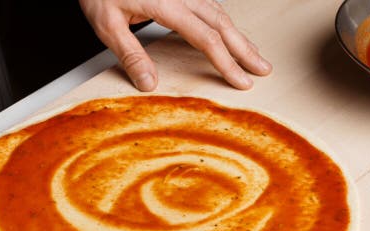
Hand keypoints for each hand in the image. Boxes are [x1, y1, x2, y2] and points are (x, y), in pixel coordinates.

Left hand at [78, 0, 271, 90]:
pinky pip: (209, 5)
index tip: (241, 81)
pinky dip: (224, 23)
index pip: (205, 38)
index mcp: (165, 3)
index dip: (225, 62)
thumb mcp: (106, 24)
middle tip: (263, 70)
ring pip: (219, 13)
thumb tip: (149, 84)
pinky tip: (230, 34)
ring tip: (253, 56)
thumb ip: (130, 54)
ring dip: (238, 36)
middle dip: (245, 50)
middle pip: (222, 24)